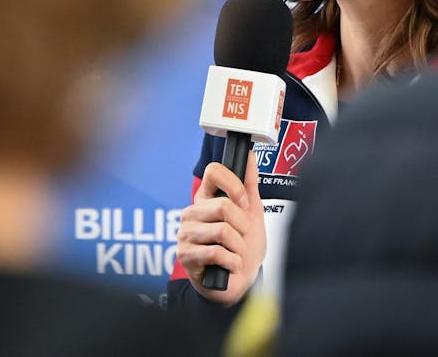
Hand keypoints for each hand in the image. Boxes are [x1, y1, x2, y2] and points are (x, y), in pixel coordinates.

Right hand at [176, 151, 265, 305]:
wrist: (240, 282)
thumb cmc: (243, 247)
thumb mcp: (252, 213)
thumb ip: (249, 185)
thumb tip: (248, 156)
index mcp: (205, 199)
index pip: (213, 171)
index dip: (234, 185)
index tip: (244, 203)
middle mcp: (191, 213)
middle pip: (223, 206)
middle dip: (243, 226)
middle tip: (242, 237)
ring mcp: (186, 234)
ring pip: (222, 231)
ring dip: (239, 247)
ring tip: (236, 253)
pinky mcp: (185, 256)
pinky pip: (217, 252)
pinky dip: (233, 262)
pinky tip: (230, 265)